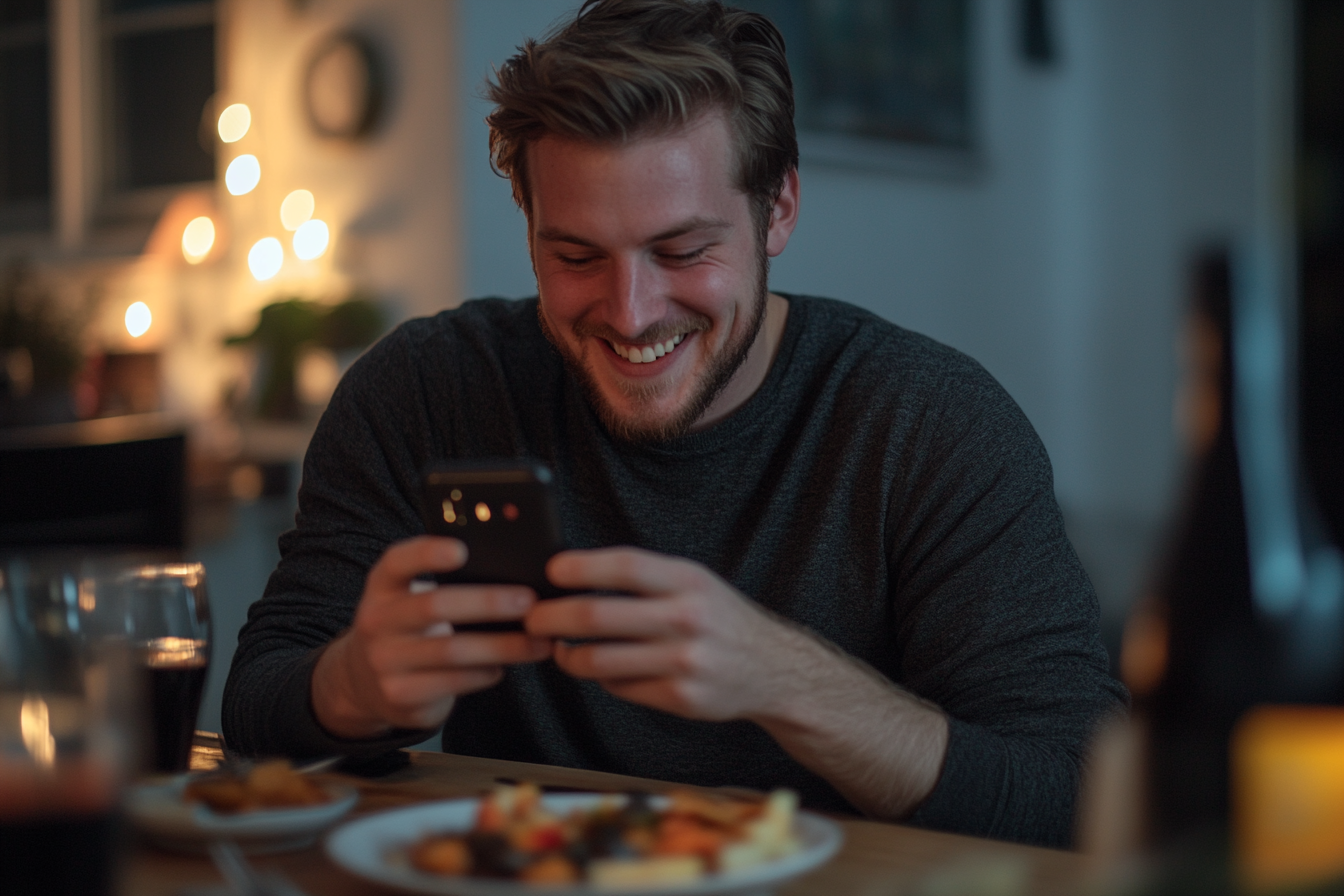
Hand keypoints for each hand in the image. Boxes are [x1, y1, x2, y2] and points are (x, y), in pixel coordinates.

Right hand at [312, 536, 551, 738]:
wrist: (364, 682)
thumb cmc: (408, 628)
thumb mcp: (409, 599)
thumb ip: (445, 584)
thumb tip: (513, 575)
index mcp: (383, 586)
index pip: (398, 561)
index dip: (427, 553)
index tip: (462, 550)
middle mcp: (377, 620)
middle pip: (435, 606)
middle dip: (489, 602)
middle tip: (529, 601)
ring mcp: (385, 660)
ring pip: (452, 651)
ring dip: (503, 646)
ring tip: (539, 642)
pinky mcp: (400, 694)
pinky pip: (452, 682)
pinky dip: (484, 674)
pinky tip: (504, 667)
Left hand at [525, 547, 798, 721]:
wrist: (774, 670)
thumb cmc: (722, 620)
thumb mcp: (695, 583)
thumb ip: (646, 579)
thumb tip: (575, 575)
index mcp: (689, 581)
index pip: (624, 566)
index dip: (581, 567)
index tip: (552, 570)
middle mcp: (688, 619)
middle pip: (597, 616)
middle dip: (552, 617)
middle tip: (534, 618)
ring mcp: (684, 662)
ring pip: (599, 660)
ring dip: (568, 656)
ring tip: (561, 649)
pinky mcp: (680, 698)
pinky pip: (620, 687)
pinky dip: (603, 678)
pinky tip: (603, 669)